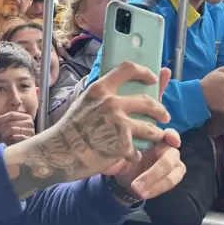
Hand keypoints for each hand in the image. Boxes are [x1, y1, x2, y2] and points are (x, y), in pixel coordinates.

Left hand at [0, 111, 35, 144]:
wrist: (24, 148)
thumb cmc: (17, 135)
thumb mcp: (12, 126)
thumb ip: (5, 121)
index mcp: (26, 117)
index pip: (11, 114)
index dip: (1, 118)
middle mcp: (30, 123)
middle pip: (11, 122)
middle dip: (1, 128)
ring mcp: (31, 131)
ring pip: (12, 129)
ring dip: (4, 134)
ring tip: (2, 137)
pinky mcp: (29, 140)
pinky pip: (16, 137)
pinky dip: (10, 139)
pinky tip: (8, 140)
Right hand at [4, 62, 172, 198]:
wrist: (59, 152)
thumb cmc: (70, 128)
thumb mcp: (85, 102)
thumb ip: (103, 94)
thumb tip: (120, 86)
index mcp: (101, 89)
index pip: (129, 69)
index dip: (145, 71)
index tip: (153, 78)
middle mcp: (112, 103)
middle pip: (148, 100)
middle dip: (160, 109)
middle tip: (164, 115)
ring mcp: (118, 124)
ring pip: (151, 128)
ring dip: (156, 133)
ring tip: (155, 137)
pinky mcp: (122, 145)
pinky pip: (139, 149)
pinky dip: (136, 153)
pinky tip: (131, 156)